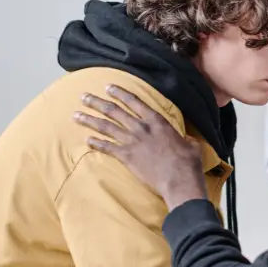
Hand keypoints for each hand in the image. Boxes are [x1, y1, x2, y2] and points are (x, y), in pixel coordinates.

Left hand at [74, 85, 207, 207]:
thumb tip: (186, 139)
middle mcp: (141, 128)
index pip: (135, 102)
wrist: (179, 180)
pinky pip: (107, 147)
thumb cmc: (188, 162)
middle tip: (84, 97)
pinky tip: (86, 140)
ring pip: (106, 127)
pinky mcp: (126, 157)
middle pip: (114, 111)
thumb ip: (184, 138)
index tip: (108, 87)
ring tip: (76, 115)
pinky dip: (96, 143)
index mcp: (157, 121)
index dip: (120, 93)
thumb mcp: (190, 144)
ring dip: (89, 120)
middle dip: (97, 103)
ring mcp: (132, 142)